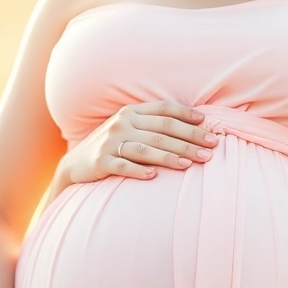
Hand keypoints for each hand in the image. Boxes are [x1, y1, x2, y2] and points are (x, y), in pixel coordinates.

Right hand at [59, 101, 219, 184]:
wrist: (76, 165)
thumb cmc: (112, 147)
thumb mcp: (129, 128)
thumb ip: (153, 124)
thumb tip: (196, 124)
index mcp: (131, 112)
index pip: (164, 110)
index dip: (187, 116)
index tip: (208, 125)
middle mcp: (121, 123)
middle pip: (162, 131)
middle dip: (190, 140)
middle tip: (212, 149)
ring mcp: (110, 142)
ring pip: (146, 148)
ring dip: (171, 156)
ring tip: (192, 164)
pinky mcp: (100, 162)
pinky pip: (122, 166)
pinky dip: (138, 170)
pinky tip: (154, 176)